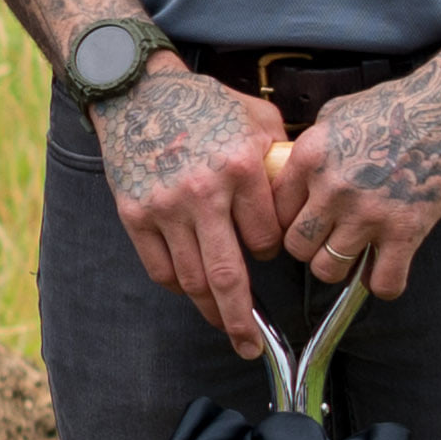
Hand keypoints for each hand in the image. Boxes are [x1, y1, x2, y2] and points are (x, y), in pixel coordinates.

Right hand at [93, 70, 288, 358]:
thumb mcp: (257, 119)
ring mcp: (165, 207)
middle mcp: (202, 193)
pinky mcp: (135, 214)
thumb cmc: (203, 103)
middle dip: (242, 321)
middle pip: (226, 277)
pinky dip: (177, 286)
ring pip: (191, 279)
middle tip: (252, 348)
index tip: (269, 251)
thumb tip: (305, 195)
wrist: (137, 91)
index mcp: (240, 168)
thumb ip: (282, 159)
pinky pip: (159, 267)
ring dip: (210, 310)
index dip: (272, 253)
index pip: (266, 240)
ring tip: (224, 326)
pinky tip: (190, 291)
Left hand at [272, 72, 440, 304]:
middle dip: (309, 249)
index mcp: (310, 159)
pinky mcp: (407, 228)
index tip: (300, 226)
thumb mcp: (334, 116)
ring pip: (330, 268)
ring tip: (354, 255)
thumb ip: (310, 149)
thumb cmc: (396, 106)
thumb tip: (291, 172)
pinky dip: (383, 284)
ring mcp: (369, 212)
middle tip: (326, 242)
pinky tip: (385, 270)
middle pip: (297, 246)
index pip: (274, 212)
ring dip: (341, 268)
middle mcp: (333, 188)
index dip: (286, 223)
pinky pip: (384, 281)